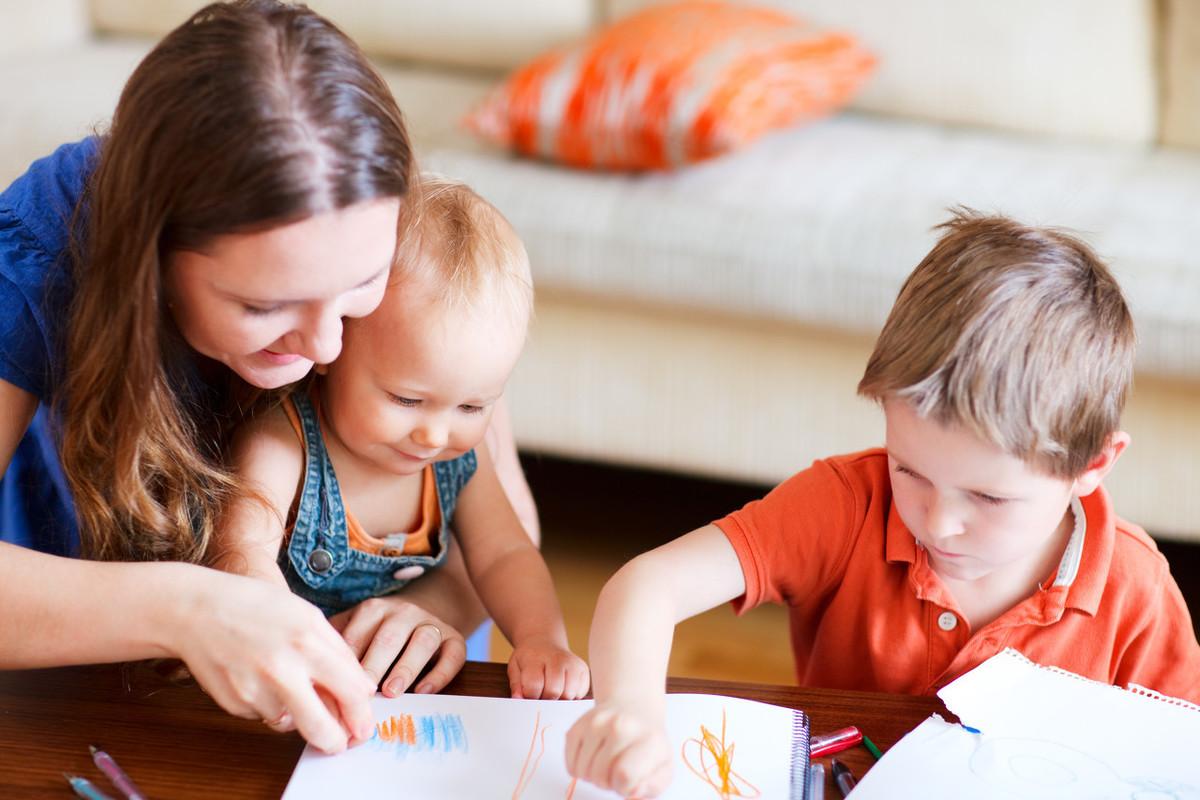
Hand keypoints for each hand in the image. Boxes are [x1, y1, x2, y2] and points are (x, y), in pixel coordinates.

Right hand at [171, 569, 375, 753]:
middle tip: (342, 742)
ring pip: (292, 724)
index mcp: (308, 642)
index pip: (351, 692)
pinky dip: (270, 705)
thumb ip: (337, 653)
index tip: (364, 725)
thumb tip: (360, 690)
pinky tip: (260, 678)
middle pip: (322, 729)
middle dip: (337, 742)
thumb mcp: (308, 616)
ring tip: (285, 680)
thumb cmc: (257, 606)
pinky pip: (265, 716)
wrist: (198, 610)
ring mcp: (255, 691)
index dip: (362, 714)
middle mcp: (283, 670)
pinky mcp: (235, 704)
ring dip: (297, 713)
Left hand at [330, 596, 466, 696]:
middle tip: (361, 696)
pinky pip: (453, 654)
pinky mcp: (455, 637)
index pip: (356, 637)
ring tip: (392, 692)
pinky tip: (424, 691)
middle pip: (388, 638)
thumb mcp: (354, 632)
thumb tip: (305, 694)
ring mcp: (431, 623)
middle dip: (374, 667)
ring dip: (406, 667)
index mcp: (373, 610)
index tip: (333, 692)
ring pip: (422, 641)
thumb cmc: (378, 634)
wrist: (424, 612)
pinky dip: (440, 673)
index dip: (344, 667)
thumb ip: (335, 653)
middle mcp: (403, 612)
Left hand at [507, 636, 589, 699]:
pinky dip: (571, 696)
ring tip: (551, 691)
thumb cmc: (529, 658)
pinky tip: (563, 687)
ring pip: (568, 695)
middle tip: (541, 694)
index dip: (530, 696)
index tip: (528, 695)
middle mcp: (558, 659)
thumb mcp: (515, 667)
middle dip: (545, 699)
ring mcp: (573, 663)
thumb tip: (518, 699)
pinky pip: (580, 694)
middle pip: (553, 691)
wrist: (544, 642)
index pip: (534, 686)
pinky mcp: (584, 670)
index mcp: (536, 658)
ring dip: (559, 699)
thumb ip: (516, 684)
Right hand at [565, 700, 672, 797]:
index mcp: (649, 740)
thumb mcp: (663, 769)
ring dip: (592, 776)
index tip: (629, 781)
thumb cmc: (647, 745)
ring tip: (606, 763)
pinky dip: (579, 769)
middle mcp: (622, 726)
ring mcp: (598, 722)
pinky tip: (594, 758)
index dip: (623, 787)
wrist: (634, 709)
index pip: (625, 774)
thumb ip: (652, 786)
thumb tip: (632, 790)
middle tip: (617, 771)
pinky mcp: (579, 724)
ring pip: (582, 771)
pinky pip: (570, 763)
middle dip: (607, 782)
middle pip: (600, 775)